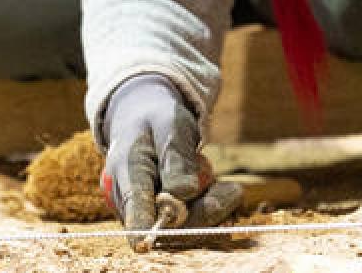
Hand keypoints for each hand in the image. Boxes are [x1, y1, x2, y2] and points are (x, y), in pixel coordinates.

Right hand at [99, 74, 242, 247]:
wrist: (149, 120)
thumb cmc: (159, 119)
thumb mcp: (170, 125)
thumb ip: (175, 156)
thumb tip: (183, 194)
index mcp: (127, 168)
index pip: (133, 200)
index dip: (140, 222)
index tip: (145, 241)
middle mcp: (131, 197)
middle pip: (163, 220)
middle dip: (202, 211)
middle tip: (234, 192)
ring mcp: (145, 210)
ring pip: (181, 225)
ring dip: (211, 208)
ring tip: (232, 190)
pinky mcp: (162, 217)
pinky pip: (190, 222)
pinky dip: (211, 208)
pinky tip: (227, 193)